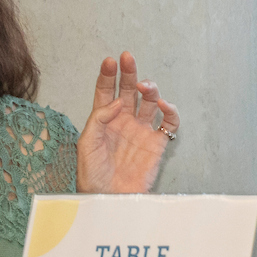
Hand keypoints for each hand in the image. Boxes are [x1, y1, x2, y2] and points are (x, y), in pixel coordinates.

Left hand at [75, 53, 179, 193]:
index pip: (106, 91)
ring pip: (149, 102)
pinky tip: (163, 106)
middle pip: (128, 90)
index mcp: (104, 120)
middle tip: (128, 57)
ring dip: (149, 89)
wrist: (108, 199)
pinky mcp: (156, 144)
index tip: (110, 61)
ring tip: (145, 85)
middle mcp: (123, 121)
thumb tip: (118, 102)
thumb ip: (99, 119)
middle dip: (129, 73)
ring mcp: (141, 131)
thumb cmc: (92, 174)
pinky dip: (170, 112)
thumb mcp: (86, 144)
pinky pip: (168, 124)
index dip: (108, 75)